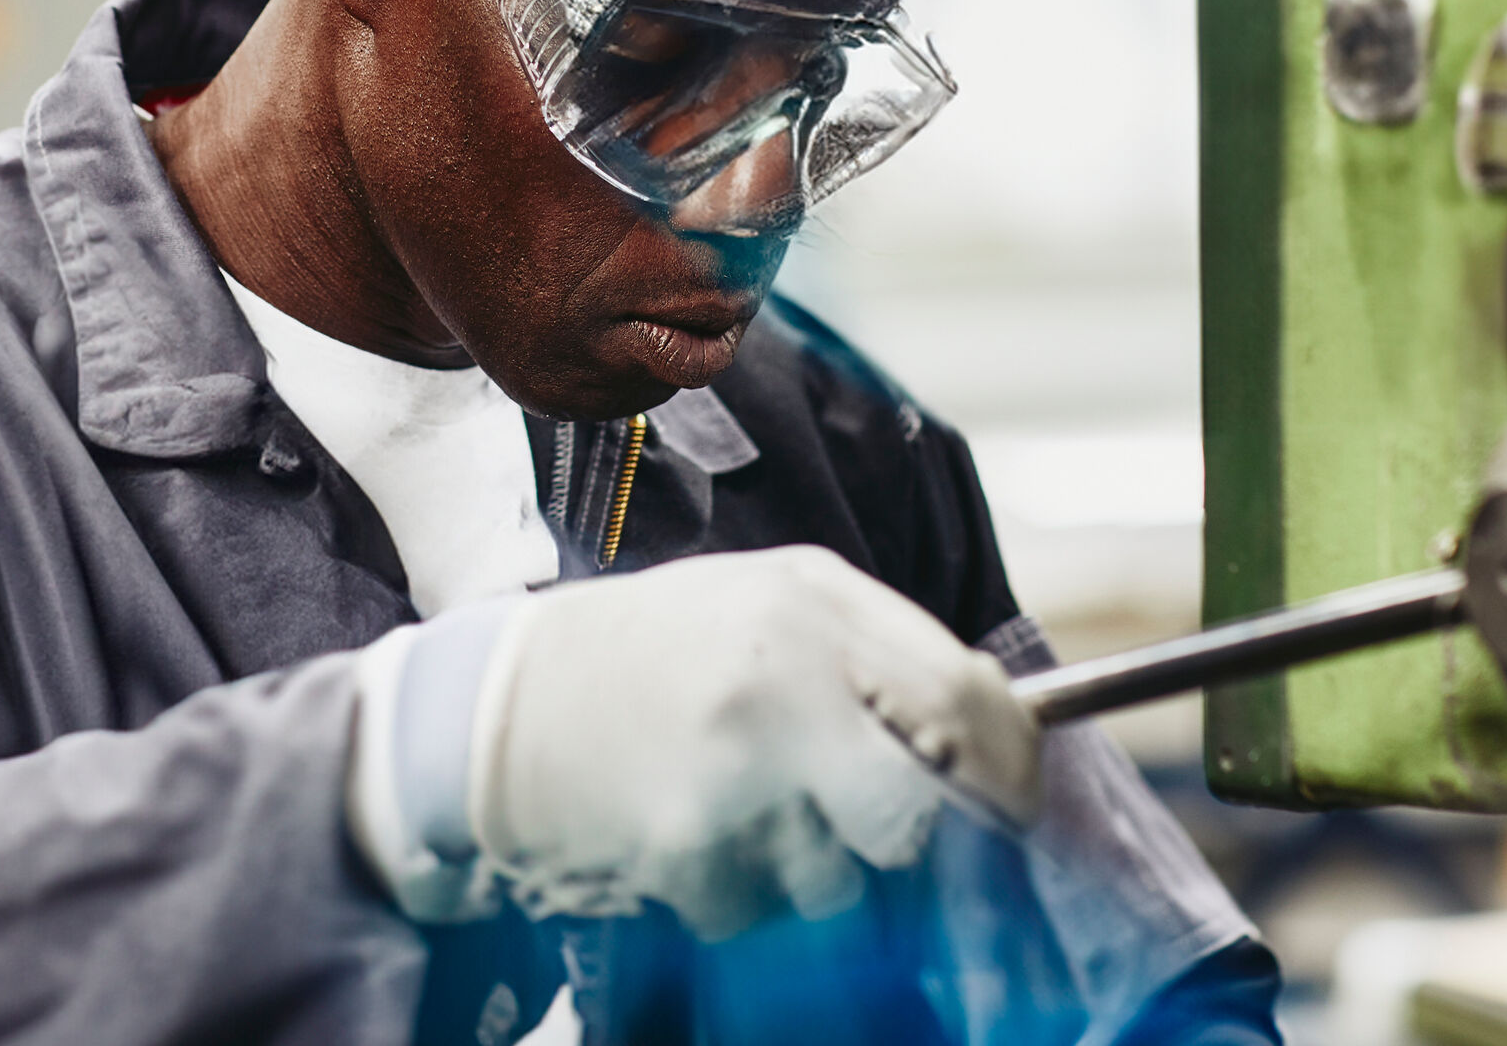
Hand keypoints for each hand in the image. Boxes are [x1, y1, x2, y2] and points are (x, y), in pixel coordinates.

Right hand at [465, 545, 1040, 937]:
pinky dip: (732, 894)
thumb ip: (868, 658)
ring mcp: (733, 752)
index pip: (968, 692)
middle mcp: (783, 664)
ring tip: (742, 814)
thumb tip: (991, 739)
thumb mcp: (764, 610)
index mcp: (813, 597)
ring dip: (808, 872)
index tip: (1010, 807)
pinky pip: (759, 910)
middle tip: (872, 833)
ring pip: (844, 877)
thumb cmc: (649, 658)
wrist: (496, 699)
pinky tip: (685, 833)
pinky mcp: (685, 832)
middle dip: (908, 838)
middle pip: (919, 800)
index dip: (1005, 768)